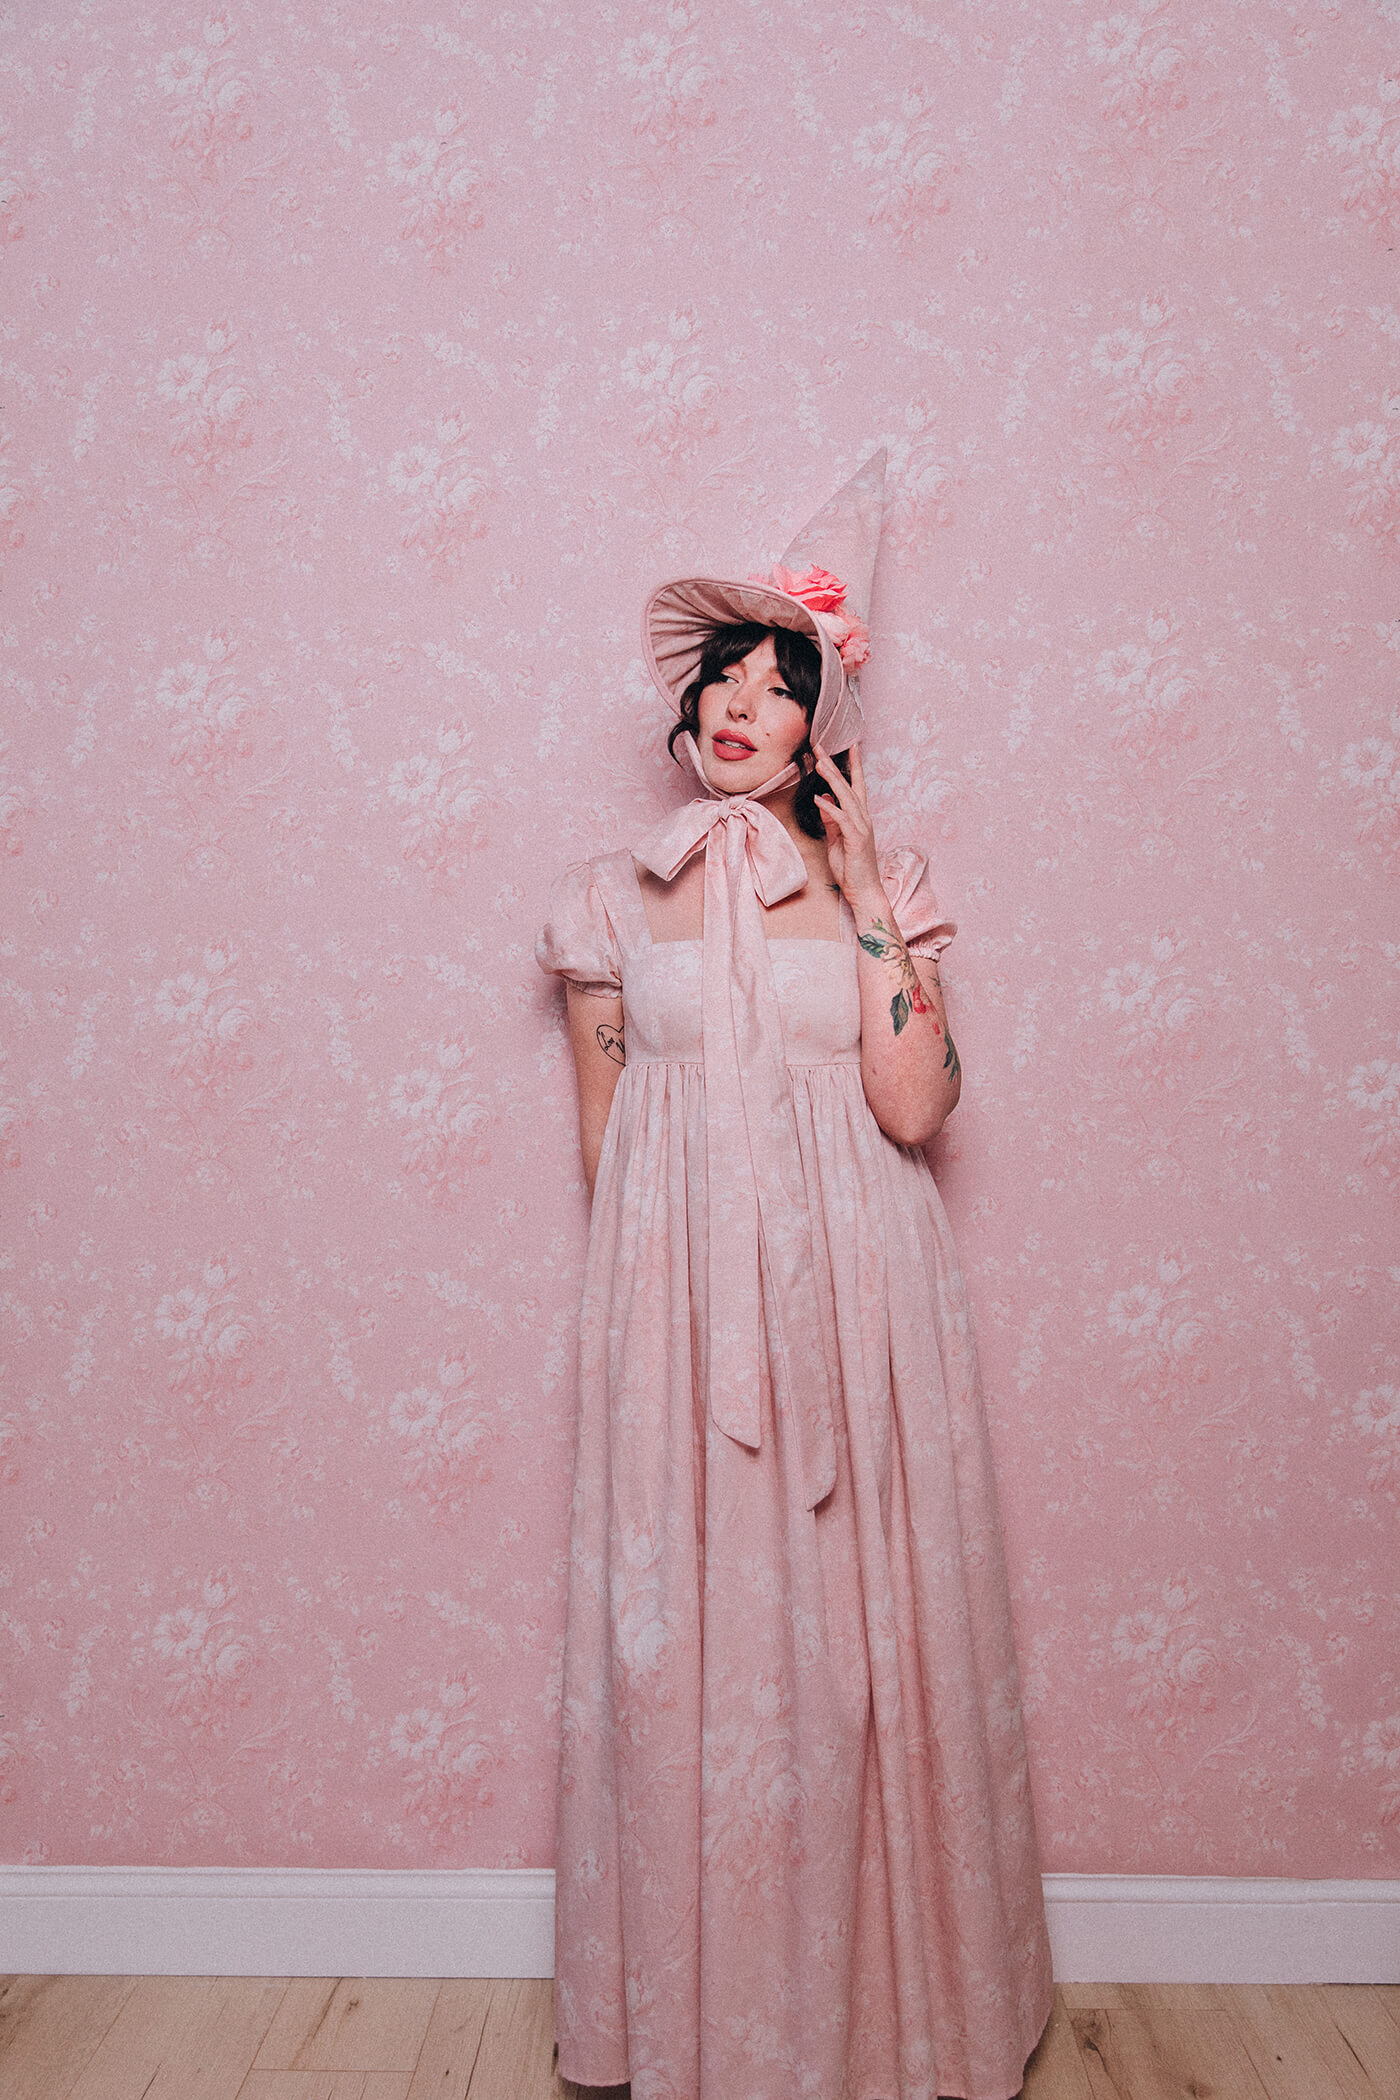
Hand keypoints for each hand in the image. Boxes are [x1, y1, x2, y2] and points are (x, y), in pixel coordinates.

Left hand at [812, 740, 883, 906]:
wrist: (864, 891)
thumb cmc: (851, 868)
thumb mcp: (836, 839)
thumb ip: (831, 819)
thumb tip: (823, 799)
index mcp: (859, 817)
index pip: (855, 786)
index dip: (851, 765)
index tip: (847, 746)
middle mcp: (863, 818)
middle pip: (849, 786)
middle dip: (835, 765)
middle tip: (821, 747)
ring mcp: (862, 828)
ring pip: (847, 797)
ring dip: (833, 779)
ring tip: (820, 763)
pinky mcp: (856, 840)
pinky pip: (843, 819)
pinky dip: (831, 808)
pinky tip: (819, 798)